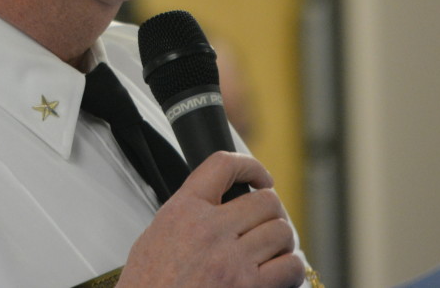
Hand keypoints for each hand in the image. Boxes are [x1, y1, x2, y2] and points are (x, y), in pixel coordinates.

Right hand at [117, 151, 304, 287]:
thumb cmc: (148, 285)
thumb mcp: (154, 236)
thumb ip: (186, 214)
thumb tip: (213, 207)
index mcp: (183, 211)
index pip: (223, 165)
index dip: (249, 166)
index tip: (260, 178)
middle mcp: (210, 230)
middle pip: (265, 200)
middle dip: (271, 211)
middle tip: (265, 223)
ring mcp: (231, 260)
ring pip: (282, 231)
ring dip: (282, 240)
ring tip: (273, 250)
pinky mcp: (249, 287)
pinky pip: (290, 266)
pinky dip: (291, 268)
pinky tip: (280, 273)